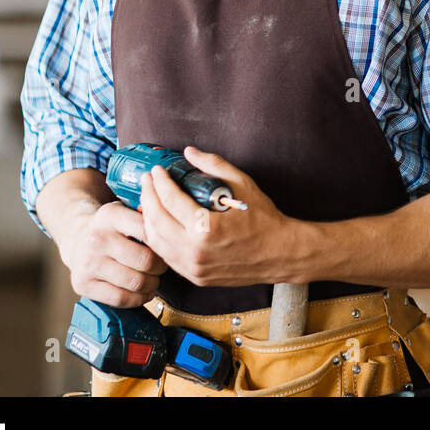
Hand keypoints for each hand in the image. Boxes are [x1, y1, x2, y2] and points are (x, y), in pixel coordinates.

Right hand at [59, 200, 167, 306]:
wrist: (76, 238)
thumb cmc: (111, 227)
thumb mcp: (126, 211)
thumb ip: (148, 218)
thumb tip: (177, 234)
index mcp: (111, 215)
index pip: (150, 232)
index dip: (165, 244)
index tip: (169, 248)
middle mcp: (97, 238)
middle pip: (146, 261)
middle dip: (161, 267)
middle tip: (162, 267)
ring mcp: (88, 263)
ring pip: (135, 282)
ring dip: (152, 285)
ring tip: (154, 280)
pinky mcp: (82, 284)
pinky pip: (120, 298)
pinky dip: (138, 299)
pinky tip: (142, 293)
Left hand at [138, 145, 313, 287]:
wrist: (281, 253)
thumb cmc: (265, 220)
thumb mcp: (243, 185)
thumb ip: (214, 166)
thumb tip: (190, 152)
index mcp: (206, 228)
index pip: (170, 200)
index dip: (160, 182)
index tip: (157, 171)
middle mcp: (195, 251)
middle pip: (155, 221)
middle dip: (148, 196)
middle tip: (148, 181)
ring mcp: (193, 267)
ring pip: (155, 241)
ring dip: (148, 218)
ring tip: (150, 200)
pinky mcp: (195, 277)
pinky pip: (166, 256)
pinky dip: (158, 238)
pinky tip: (160, 224)